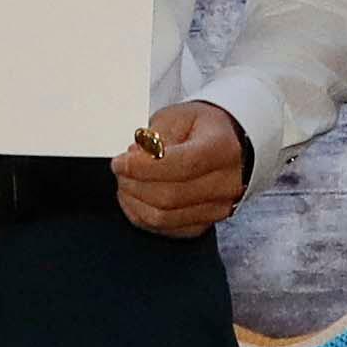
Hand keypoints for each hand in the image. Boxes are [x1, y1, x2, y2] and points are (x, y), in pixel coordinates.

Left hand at [116, 103, 250, 236]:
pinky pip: (165, 229)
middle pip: (169, 196)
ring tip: (126, 182)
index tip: (121, 162)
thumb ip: (155, 137)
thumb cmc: (202, 128)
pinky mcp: (204, 224)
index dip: (143, 167)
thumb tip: (135, 159)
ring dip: (134, 202)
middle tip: (120, 170)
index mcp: (223, 149)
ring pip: (163, 218)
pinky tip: (134, 198)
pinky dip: (142, 215)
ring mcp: (217, 208)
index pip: (181, 165)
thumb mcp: (178, 116)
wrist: (226, 145)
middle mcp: (226, 183)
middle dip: (134, 184)